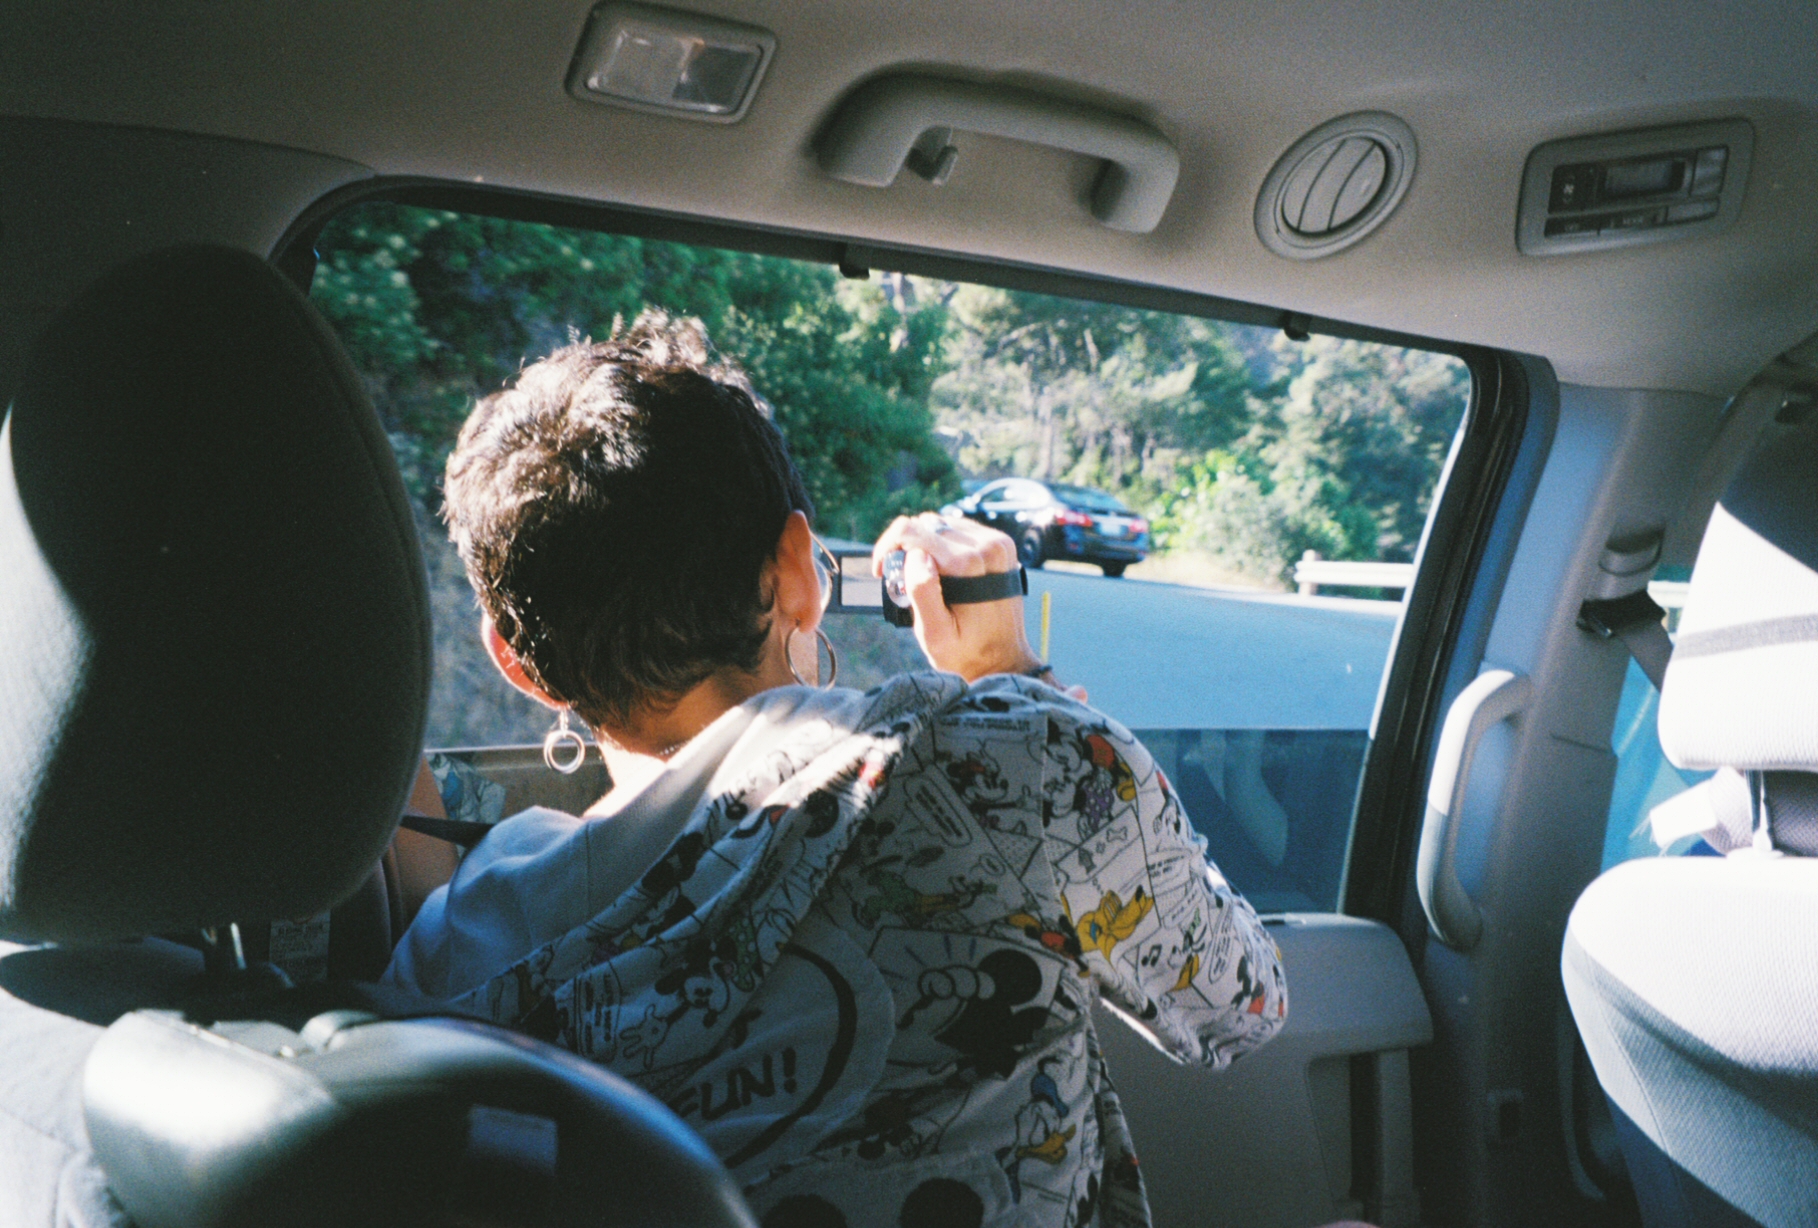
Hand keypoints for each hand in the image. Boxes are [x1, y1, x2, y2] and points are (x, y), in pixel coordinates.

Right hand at [873, 513, 1044, 681]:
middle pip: (926, 525)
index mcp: (968, 564)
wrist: (1003, 659)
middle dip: (906, 550)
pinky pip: (959, 530)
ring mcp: (998, 542)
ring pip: (942, 525)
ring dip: (926, 546)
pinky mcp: (1001, 544)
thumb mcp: (935, 633)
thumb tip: (916, 555)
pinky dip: (944, 546)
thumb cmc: (967, 652)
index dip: (886, 547)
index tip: (880, 572)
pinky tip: (944, 572)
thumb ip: (922, 592)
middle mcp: (987, 545)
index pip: (910, 531)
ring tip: (927, 580)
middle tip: (905, 583)